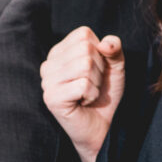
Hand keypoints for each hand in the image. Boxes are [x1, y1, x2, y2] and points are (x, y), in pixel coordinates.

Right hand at [40, 28, 124, 161]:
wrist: (102, 127)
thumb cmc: (105, 95)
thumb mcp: (114, 67)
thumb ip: (113, 49)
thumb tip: (106, 43)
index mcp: (59, 52)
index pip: (83, 34)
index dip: (99, 52)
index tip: (95, 70)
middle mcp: (48, 64)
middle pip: (84, 49)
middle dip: (98, 69)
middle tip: (92, 85)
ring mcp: (47, 81)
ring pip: (84, 66)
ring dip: (95, 83)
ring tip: (88, 94)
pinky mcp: (51, 98)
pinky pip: (82, 85)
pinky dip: (91, 95)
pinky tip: (83, 102)